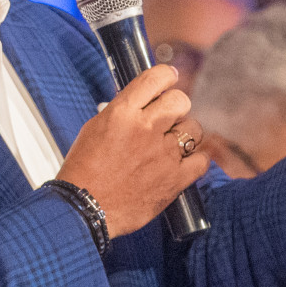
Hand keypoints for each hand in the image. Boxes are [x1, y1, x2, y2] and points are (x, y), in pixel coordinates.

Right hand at [56, 64, 209, 237]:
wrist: (84, 209)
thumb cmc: (83, 172)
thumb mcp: (94, 129)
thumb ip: (121, 113)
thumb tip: (141, 104)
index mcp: (122, 113)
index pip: (155, 78)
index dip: (166, 76)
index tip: (169, 79)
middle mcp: (146, 129)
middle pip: (180, 100)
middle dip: (176, 106)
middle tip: (168, 118)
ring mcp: (163, 155)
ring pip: (193, 128)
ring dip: (185, 133)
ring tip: (172, 144)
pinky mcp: (175, 180)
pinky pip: (202, 160)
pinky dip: (195, 160)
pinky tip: (183, 163)